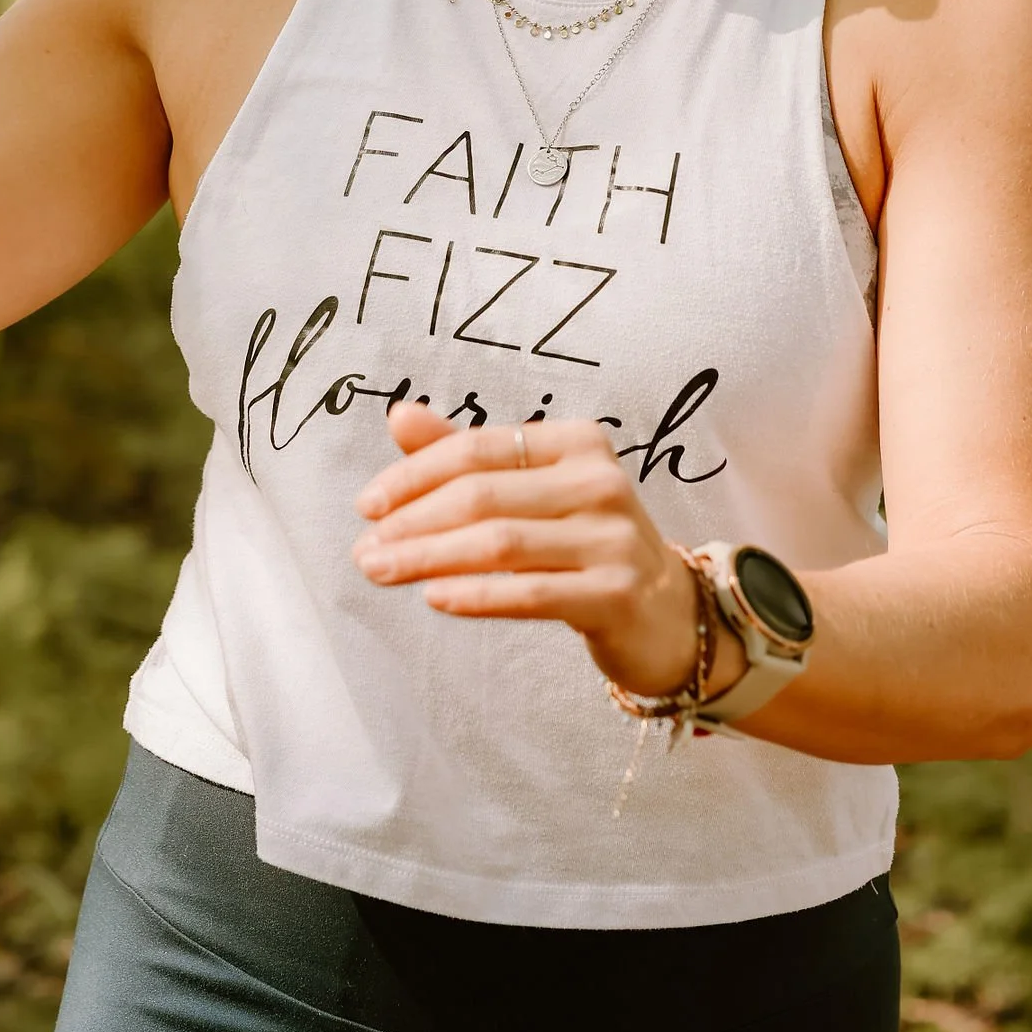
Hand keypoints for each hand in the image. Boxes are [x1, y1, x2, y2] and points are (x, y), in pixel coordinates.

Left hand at [353, 405, 742, 703]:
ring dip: (427, 558)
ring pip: (499, 543)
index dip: (414, 474)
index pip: (478, 448)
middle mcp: (601, 481)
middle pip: (483, 496)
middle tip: (364, 550)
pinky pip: (531, 593)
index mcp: (579, 441)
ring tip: (381, 573)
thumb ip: (467, 455)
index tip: (366, 505)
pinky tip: (434, 596)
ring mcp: (614, 538)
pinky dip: (476, 594)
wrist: (667, 614)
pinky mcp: (616, 593)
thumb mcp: (533, 490)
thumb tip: (399, 416)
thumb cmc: (584, 543)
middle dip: (411, 522)